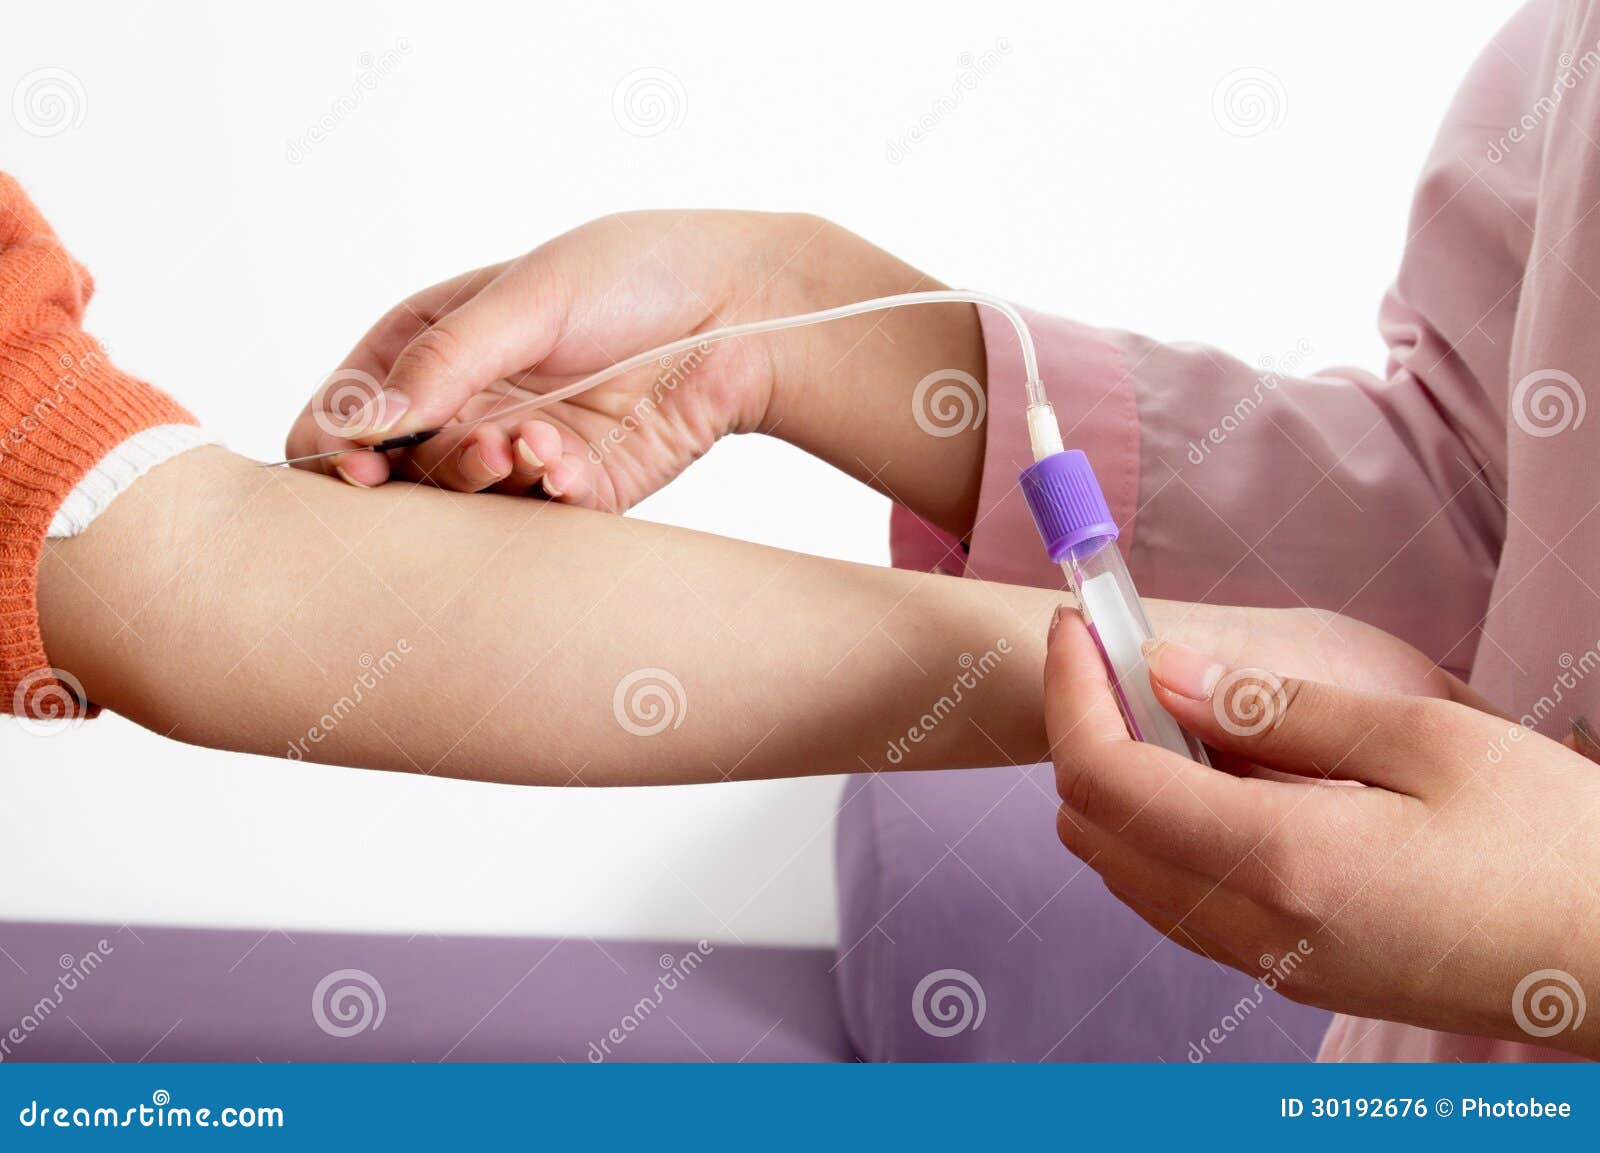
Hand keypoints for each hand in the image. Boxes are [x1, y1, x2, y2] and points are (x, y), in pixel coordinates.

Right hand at [284, 212, 985, 527]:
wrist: (740, 311)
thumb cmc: (634, 276)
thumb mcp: (529, 297)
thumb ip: (446, 359)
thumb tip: (364, 419)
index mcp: (432, 343)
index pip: (346, 410)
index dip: (334, 443)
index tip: (355, 460)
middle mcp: (468, 403)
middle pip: (396, 467)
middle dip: (418, 468)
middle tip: (470, 448)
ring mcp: (519, 448)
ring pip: (462, 498)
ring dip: (484, 476)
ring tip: (529, 444)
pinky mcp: (575, 490)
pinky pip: (534, 515)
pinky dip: (544, 492)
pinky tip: (569, 463)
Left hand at [1045, 607, 1599, 1057]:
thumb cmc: (1557, 846)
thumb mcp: (1425, 742)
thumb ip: (1276, 708)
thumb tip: (1166, 673)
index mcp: (1280, 862)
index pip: (1104, 779)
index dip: (1071, 693)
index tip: (1074, 627)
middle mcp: (1255, 929)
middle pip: (1095, 831)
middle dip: (1084, 732)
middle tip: (1120, 657)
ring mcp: (1272, 963)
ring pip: (1130, 871)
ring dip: (1124, 782)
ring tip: (1180, 703)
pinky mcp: (1297, 973)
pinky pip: (1184, 900)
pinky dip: (1169, 829)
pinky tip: (1227, 772)